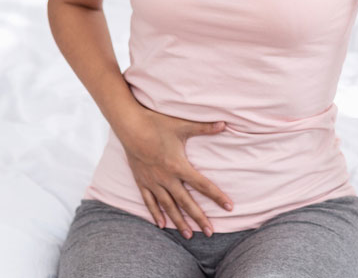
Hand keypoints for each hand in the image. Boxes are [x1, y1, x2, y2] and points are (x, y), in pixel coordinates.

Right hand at [115, 105, 233, 238]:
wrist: (129, 125)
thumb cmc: (157, 123)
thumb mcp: (182, 125)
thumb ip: (205, 128)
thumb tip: (225, 124)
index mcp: (178, 166)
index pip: (202, 185)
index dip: (217, 196)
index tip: (229, 207)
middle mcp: (166, 178)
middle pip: (186, 202)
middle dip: (199, 218)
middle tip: (210, 232)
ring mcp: (152, 182)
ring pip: (168, 206)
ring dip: (178, 221)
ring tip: (189, 235)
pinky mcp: (141, 181)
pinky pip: (149, 202)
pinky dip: (156, 214)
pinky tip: (161, 225)